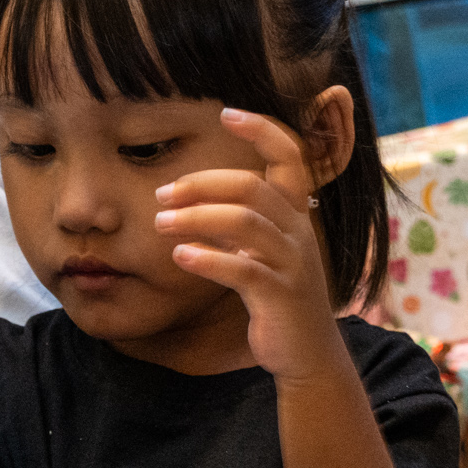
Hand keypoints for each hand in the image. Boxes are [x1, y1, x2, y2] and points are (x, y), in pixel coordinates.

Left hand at [154, 108, 337, 378]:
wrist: (307, 354)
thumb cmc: (277, 298)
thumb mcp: (262, 253)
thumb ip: (238, 224)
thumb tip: (192, 200)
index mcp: (296, 215)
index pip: (291, 157)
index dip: (262, 130)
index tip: (226, 113)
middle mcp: (298, 232)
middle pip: (252, 187)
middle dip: (201, 184)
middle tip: (162, 195)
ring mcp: (292, 263)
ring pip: (244, 222)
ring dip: (195, 217)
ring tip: (159, 223)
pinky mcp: (280, 295)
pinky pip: (242, 269)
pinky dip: (207, 258)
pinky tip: (180, 256)